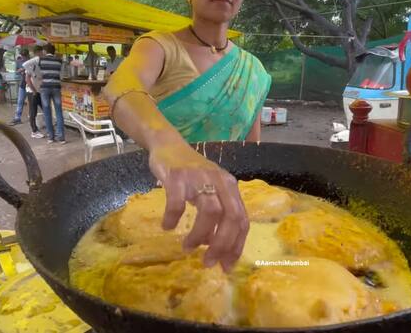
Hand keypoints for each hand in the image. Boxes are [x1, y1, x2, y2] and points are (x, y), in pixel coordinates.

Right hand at [148, 138, 247, 271]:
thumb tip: (214, 246)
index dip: (236, 245)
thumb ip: (217, 215)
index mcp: (230, 187)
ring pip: (209, 211)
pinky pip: (178, 202)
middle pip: (230, 217)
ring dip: (200, 235)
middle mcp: (219, 181)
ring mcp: (199, 178)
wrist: (168, 144)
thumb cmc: (191, 173)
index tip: (226, 265)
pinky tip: (168, 226)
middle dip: (222, 244)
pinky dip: (174, 218)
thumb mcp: (210, 190)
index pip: (242, 220)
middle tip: (208, 262)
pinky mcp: (177, 176)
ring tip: (188, 247)